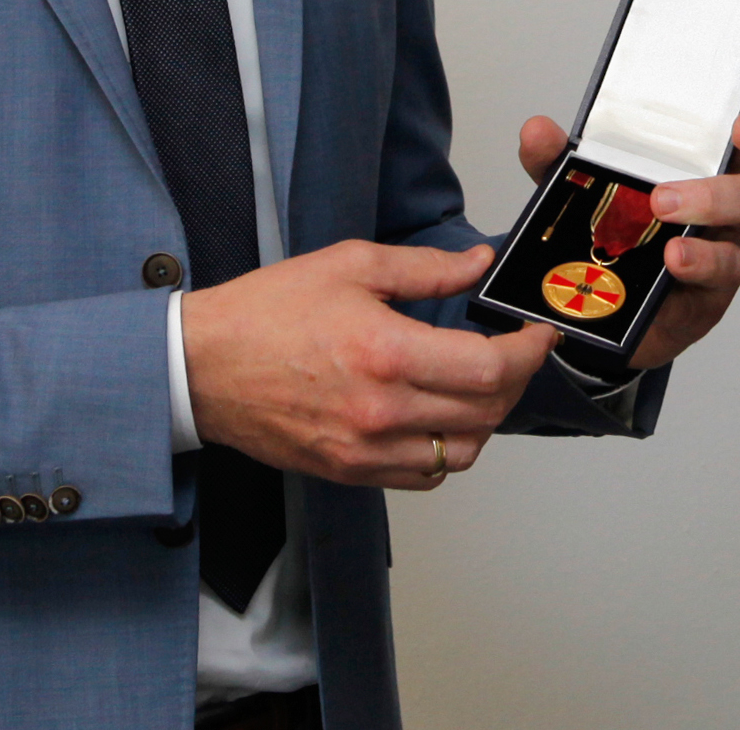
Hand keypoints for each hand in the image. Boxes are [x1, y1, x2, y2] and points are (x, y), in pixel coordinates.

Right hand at [180, 240, 555, 486]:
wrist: (200, 368)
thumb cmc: (265, 314)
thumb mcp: (350, 265)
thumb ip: (425, 269)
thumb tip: (476, 264)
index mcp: (385, 352)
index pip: (489, 369)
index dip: (528, 353)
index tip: (538, 335)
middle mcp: (381, 411)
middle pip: (487, 413)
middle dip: (516, 380)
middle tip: (516, 353)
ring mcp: (365, 449)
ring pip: (463, 452)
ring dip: (486, 419)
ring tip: (480, 384)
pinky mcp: (350, 471)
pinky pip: (424, 476)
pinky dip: (447, 451)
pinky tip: (440, 417)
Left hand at [517, 102, 739, 371]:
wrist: (602, 309)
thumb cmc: (612, 235)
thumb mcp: (578, 193)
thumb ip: (557, 162)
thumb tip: (538, 131)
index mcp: (697, 171)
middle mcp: (718, 210)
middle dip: (719, 191)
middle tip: (663, 199)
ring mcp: (718, 253)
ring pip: (738, 243)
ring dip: (701, 239)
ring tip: (668, 245)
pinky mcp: (708, 294)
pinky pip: (718, 278)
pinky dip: (696, 267)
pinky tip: (671, 266)